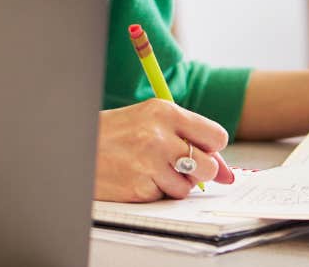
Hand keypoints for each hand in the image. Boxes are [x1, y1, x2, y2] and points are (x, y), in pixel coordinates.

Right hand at [94, 98, 233, 201]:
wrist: (80, 144)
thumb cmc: (119, 132)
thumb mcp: (152, 121)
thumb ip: (190, 139)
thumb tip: (228, 173)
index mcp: (164, 111)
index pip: (216, 135)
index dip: (212, 148)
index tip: (201, 150)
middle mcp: (159, 135)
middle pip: (209, 166)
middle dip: (199, 170)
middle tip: (177, 163)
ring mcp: (148, 162)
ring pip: (187, 186)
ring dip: (173, 182)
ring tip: (150, 167)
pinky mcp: (139, 187)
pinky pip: (164, 197)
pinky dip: (155, 191)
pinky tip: (138, 176)